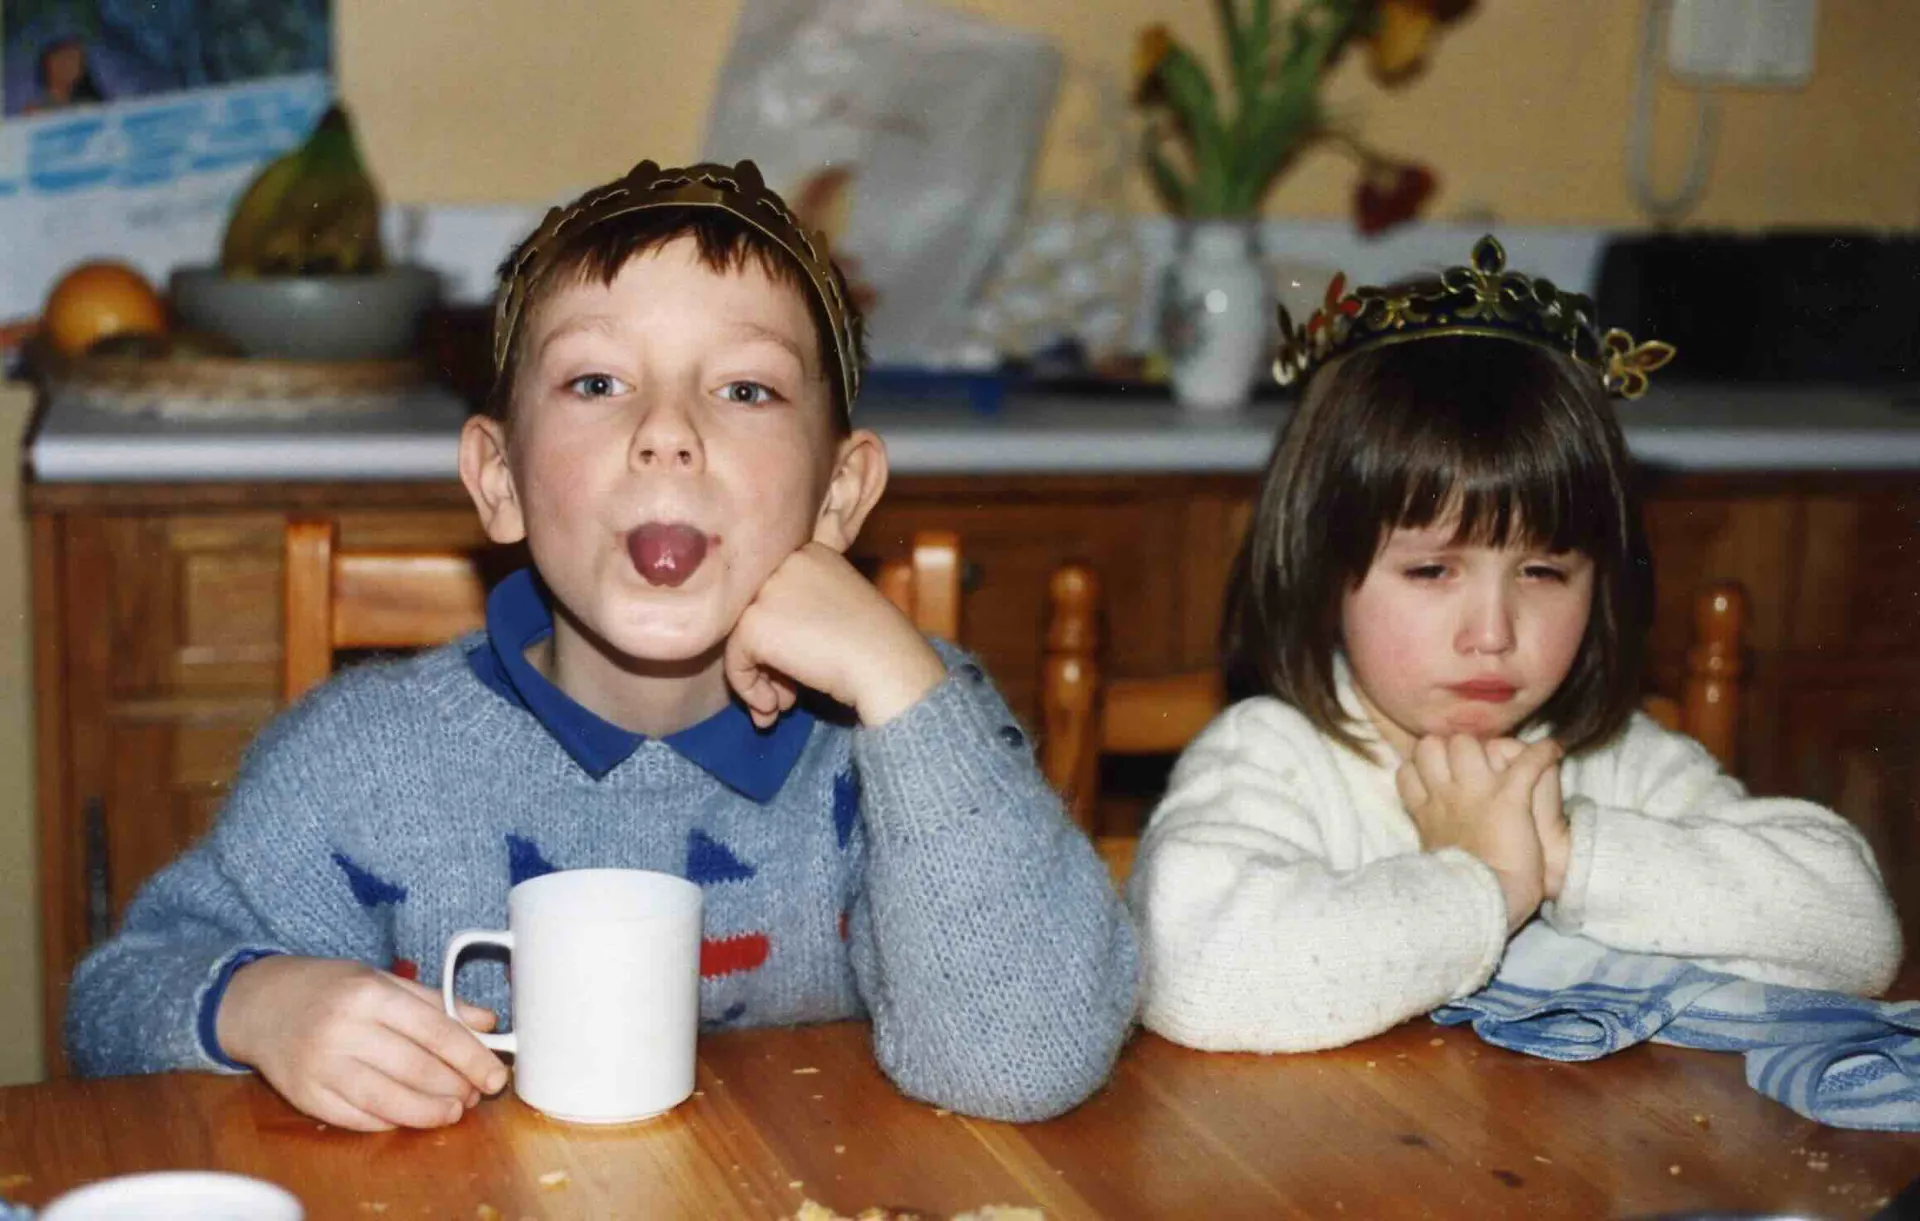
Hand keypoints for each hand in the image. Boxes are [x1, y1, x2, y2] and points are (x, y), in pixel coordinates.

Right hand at [216, 955, 507, 1131]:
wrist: (262, 1004)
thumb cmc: (332, 989)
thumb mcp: (384, 981)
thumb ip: (439, 1002)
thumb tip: (488, 1024)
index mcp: (371, 995)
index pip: (436, 1032)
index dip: (472, 1058)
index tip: (496, 1075)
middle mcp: (345, 1030)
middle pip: (416, 1070)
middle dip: (456, 1088)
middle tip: (477, 1094)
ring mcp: (322, 1067)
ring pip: (389, 1101)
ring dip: (429, 1112)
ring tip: (453, 1111)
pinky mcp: (305, 1097)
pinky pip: (358, 1118)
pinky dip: (391, 1122)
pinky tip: (411, 1116)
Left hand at [725, 542, 946, 727]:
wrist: (887, 664)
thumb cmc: (877, 644)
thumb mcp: (838, 608)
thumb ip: (800, 614)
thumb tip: (763, 650)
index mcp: (808, 553)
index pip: (774, 596)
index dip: (783, 636)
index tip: (802, 665)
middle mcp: (783, 562)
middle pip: (756, 616)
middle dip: (767, 662)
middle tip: (786, 694)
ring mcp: (765, 591)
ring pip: (741, 639)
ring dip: (759, 679)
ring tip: (779, 707)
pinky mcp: (753, 622)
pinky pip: (736, 662)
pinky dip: (749, 689)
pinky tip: (773, 707)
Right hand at [1396, 735, 1561, 931]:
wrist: (1481, 903)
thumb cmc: (1458, 891)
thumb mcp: (1432, 860)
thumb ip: (1431, 835)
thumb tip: (1434, 831)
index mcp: (1427, 813)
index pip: (1408, 768)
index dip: (1424, 766)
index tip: (1440, 773)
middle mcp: (1445, 796)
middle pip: (1433, 745)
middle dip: (1451, 749)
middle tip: (1474, 764)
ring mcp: (1475, 793)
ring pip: (1468, 744)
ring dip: (1485, 748)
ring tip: (1505, 762)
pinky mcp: (1509, 798)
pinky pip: (1527, 761)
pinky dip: (1544, 754)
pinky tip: (1553, 751)